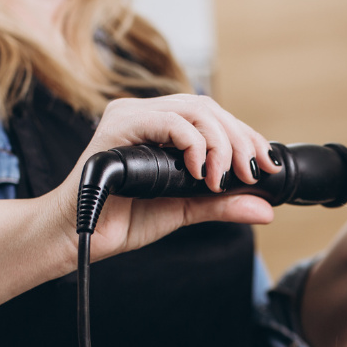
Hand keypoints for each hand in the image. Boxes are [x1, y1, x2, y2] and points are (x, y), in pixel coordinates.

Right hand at [46, 94, 281, 262]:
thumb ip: (222, 204)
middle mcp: (146, 114)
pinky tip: (201, 170)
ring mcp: (131, 116)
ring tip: (226, 175)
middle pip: (208, 108)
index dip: (245, 137)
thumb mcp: (184, 209)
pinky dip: (193, 144)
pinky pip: (167, 121)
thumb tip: (266, 208)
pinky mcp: (118, 127)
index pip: (212, 117)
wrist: (78, 238)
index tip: (267, 165)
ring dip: (221, 142)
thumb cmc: (121, 219)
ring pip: (193, 109)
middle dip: (239, 139)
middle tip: (253, 172)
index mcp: (160, 127)